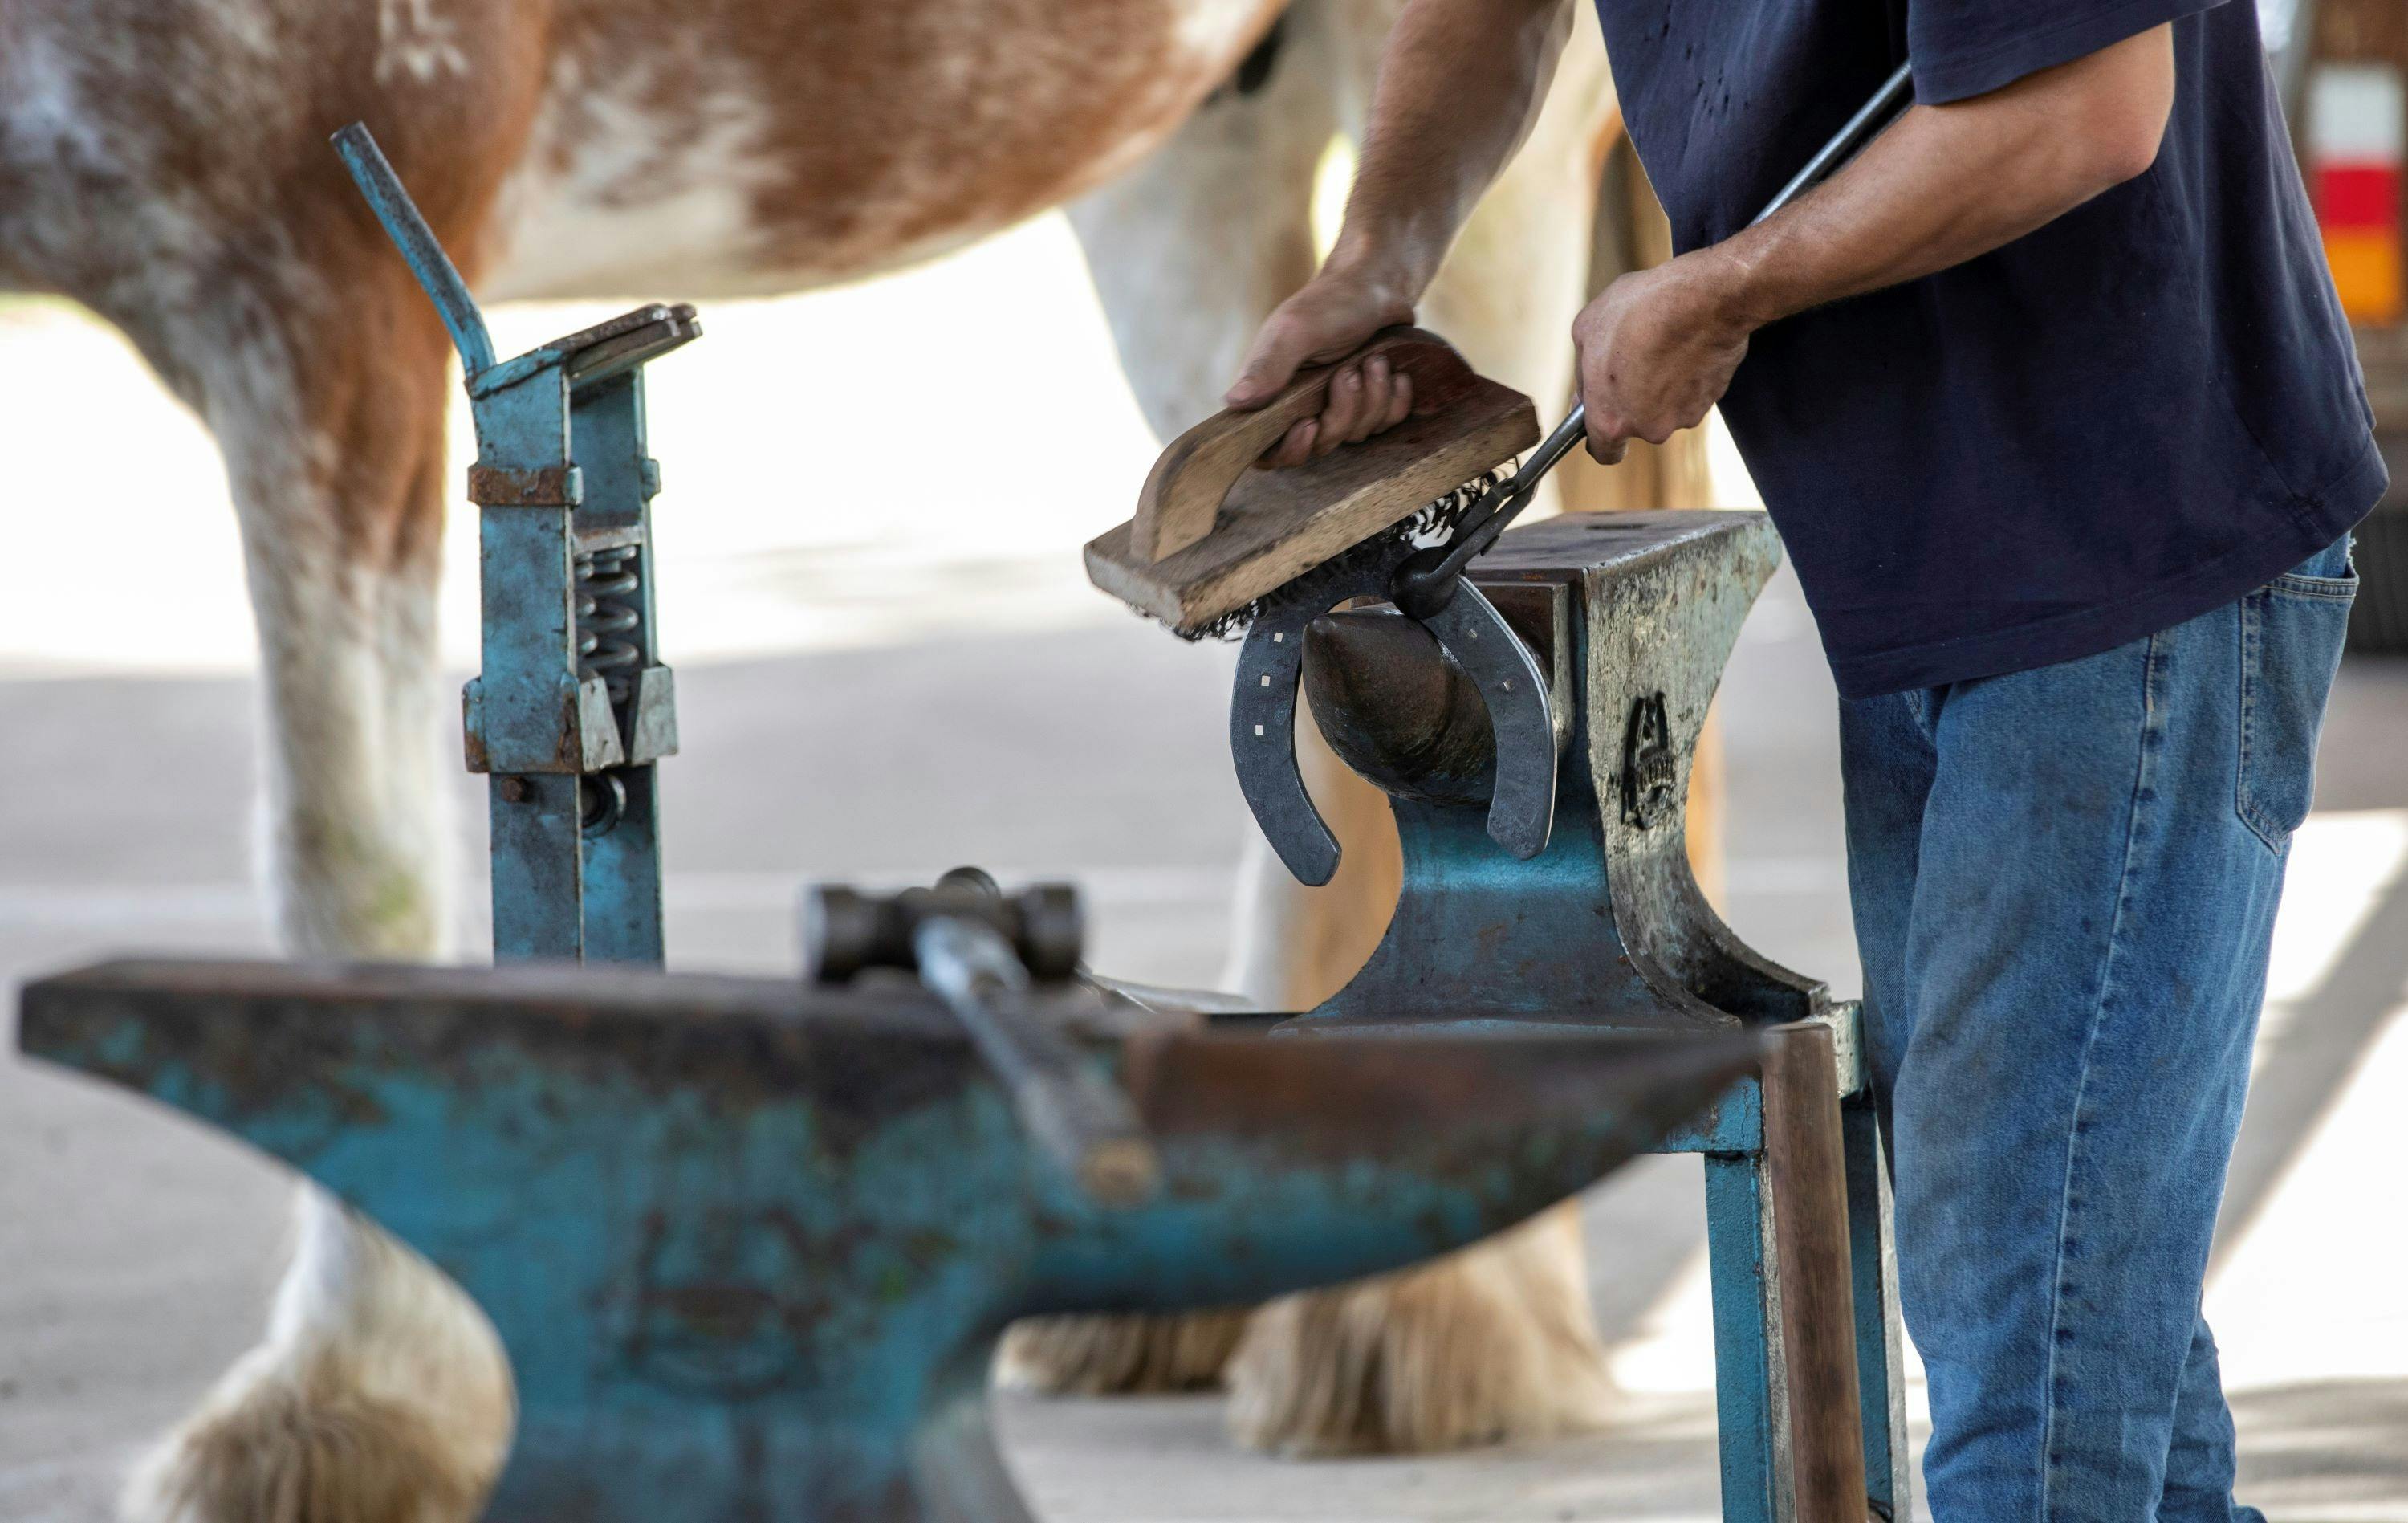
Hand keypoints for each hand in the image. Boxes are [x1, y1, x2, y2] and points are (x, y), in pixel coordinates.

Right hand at [1225, 264, 1418, 467]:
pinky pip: (1387, 424)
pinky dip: (1396, 399)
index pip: (1269, 452)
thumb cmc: (1331, 303)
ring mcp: (1338, 408)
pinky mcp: (1369, 406)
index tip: (1309, 424)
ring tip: (1374, 360)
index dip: (1290, 450)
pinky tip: (1396, 372)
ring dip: (1374, 396)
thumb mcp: (1296, 330)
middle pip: (1322, 444)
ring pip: (1357, 434)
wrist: (1377, 285)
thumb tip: (1233, 402)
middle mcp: (1302, 407)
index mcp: (1273, 394)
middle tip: (1350, 371)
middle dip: (1344, 410)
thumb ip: (1268, 366)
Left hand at [1571, 250, 1752, 463]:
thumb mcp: (1586, 331)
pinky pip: (1693, 390)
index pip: (1605, 452)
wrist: (1703, 298)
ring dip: (1662, 383)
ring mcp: (1685, 415)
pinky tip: (1684, 343)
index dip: (1601, 436)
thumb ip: (1583, 372)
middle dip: (1634, 397)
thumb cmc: (1639, 311)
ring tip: (1660, 344)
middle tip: (1632, 359)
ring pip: (1668, 405)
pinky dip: (1688, 373)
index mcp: (1611, 421)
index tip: (1603, 417)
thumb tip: (1586, 389)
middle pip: (1638, 423)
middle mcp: (1650, 429)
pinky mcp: (1714, 397)